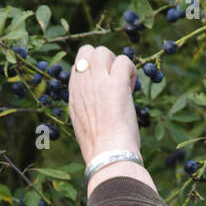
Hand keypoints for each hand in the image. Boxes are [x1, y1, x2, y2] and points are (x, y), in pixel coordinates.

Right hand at [68, 44, 140, 164]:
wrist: (107, 154)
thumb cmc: (99, 148)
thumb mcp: (84, 124)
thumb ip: (88, 107)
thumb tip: (100, 104)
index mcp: (73, 93)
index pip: (79, 64)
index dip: (94, 68)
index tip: (104, 85)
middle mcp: (82, 83)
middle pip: (89, 51)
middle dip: (105, 62)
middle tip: (116, 82)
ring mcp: (98, 81)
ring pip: (105, 51)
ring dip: (118, 65)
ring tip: (125, 85)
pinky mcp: (116, 84)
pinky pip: (125, 61)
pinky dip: (132, 71)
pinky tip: (132, 89)